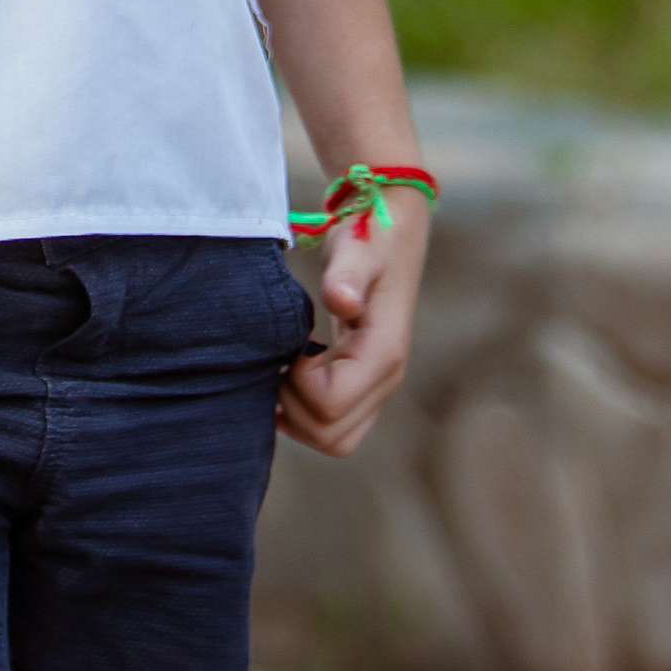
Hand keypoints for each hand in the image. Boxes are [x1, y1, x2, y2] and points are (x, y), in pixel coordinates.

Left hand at [276, 192, 428, 457]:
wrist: (391, 230)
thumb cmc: (370, 235)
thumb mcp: (357, 246)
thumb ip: (347, 274)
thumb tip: (339, 300)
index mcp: (384, 352)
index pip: (331, 404)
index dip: (299, 384)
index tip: (291, 345)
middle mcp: (386, 379)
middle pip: (332, 437)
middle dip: (294, 408)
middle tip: (279, 361)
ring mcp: (376, 386)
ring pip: (334, 439)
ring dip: (298, 416)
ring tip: (282, 368)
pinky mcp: (364, 384)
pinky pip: (334, 426)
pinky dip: (305, 413)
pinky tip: (289, 372)